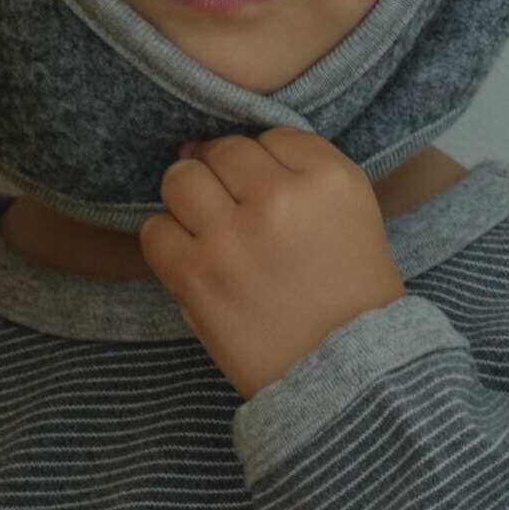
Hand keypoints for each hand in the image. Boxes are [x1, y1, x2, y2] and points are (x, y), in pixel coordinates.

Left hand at [140, 127, 407, 399]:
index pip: (271, 135)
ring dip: (189, 203)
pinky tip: (195, 263)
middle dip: (223, 178)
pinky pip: (155, 230)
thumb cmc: (349, 296)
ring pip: (181, 180)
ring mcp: (233, 236)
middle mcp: (280, 199)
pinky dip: (169, 243)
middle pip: (223, 150)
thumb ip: (299, 170)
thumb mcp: (352, 213)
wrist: (344, 374)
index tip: (271, 198)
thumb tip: (207, 147)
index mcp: (329, 179)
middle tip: (237, 215)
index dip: (265, 166)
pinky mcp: (197, 275)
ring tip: (211, 234)